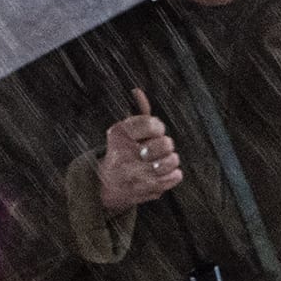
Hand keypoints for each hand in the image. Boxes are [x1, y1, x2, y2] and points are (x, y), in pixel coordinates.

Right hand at [98, 88, 182, 212]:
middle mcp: (124, 154)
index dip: (157, 128)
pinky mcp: (146, 189)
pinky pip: (175, 177)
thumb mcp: (124, 132)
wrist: (105, 185)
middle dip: (165, 145)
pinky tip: (164, 174)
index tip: (152, 133)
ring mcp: (135, 174)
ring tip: (162, 161)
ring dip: (171, 160)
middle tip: (157, 150)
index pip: (152, 124)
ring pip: (171, 161)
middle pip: (165, 143)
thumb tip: (137, 91)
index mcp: (119, 135)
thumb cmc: (121, 153)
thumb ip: (137, 113)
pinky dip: (173, 175)